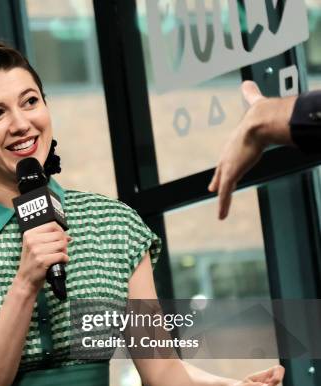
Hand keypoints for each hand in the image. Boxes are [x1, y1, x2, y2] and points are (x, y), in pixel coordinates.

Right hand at [15, 222, 70, 292]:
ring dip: (65, 251)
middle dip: (64, 243)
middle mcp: (32, 241)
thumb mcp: (34, 247)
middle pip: (59, 235)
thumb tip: (67, 236)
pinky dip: (65, 259)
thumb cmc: (32, 263)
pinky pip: (62, 256)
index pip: (52, 225)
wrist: (25, 280)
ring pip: (62, 244)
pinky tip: (61, 262)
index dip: (61, 231)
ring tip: (60, 256)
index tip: (62, 238)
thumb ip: (49, 239)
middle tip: (61, 250)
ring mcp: (37, 251)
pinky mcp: (43, 260)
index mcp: (29, 234)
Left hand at [208, 81, 266, 219]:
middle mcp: (228, 153)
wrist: (260, 121)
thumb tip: (247, 82)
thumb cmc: (261, 113)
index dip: (224, 162)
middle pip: (222, 170)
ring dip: (222, 197)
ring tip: (220, 208)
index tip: (221, 167)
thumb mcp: (254, 105)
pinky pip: (226, 194)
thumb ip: (250, 95)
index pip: (228, 154)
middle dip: (218, 179)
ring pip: (224, 185)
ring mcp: (228, 165)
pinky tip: (221, 216)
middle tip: (213, 187)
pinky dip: (223, 205)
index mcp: (235, 140)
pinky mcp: (230, 174)